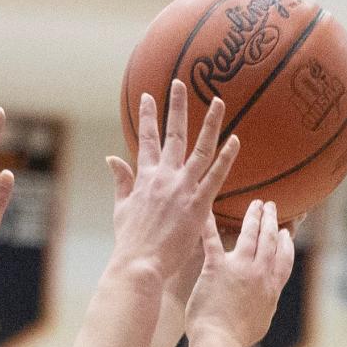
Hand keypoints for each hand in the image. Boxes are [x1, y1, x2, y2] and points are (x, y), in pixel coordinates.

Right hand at [106, 82, 239, 281]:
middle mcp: (163, 176)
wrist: (139, 263)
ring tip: (218, 101)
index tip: (149, 96)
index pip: (146, 140)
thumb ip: (121, 181)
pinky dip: (225, 157)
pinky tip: (235, 140)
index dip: (148, 116)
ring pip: (199, 149)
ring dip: (210, 123)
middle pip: (173, 134)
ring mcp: (181, 188)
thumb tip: (111, 158)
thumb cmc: (130, 242)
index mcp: (145, 177)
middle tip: (180, 82)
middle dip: (176, 106)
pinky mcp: (197, 204)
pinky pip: (215, 176)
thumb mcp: (121, 208)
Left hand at [186, 199, 294, 346]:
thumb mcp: (261, 321)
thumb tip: (268, 301)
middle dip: (272, 220)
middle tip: (271, 207)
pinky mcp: (216, 268)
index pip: (284, 258)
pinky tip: (208, 209)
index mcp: (271, 288)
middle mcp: (259, 274)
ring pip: (250, 234)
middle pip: (269, 240)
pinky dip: (210, 223)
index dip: (286, 242)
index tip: (287, 231)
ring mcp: (239, 268)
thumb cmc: (237, 338)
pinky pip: (213, 239)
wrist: (219, 342)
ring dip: (254, 216)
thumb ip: (266, 304)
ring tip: (256, 204)